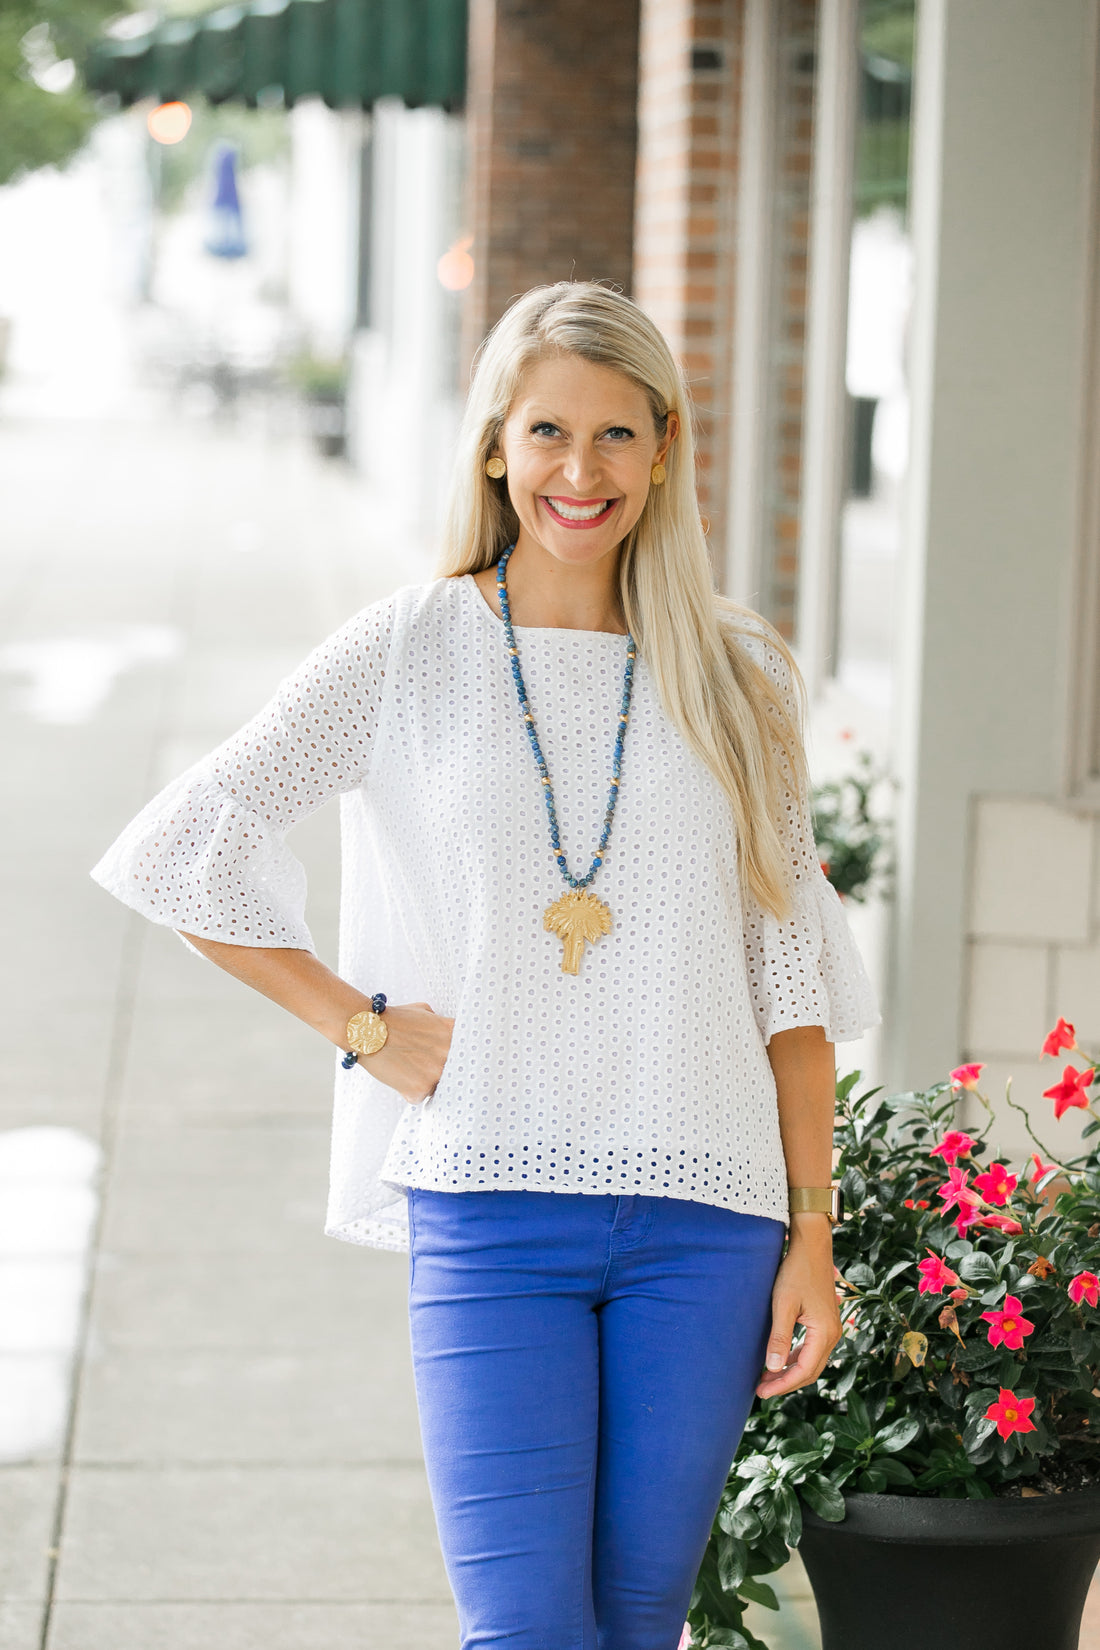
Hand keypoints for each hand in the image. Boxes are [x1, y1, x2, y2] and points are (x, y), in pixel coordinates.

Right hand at [360, 1001, 454, 1104]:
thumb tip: (445, 1033)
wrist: (366, 1031)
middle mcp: (449, 1054)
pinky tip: (400, 1077)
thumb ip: (440, 1024)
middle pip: (457, 1070)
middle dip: (443, 1069)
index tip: (455, 1058)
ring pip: (439, 1085)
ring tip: (409, 1068)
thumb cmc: (393, 1019)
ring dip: (427, 1081)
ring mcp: (435, 1073)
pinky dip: (411, 1091)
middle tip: (426, 1064)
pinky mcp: (420, 1090)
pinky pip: (422, 1096)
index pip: (469, 1049)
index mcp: (453, 1032)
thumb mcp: (424, 1011)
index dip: (461, 1055)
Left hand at [755, 1214, 840, 1398]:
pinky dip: (796, 1357)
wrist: (811, 1246)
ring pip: (811, 1360)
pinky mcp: (824, 1321)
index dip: (783, 1384)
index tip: (762, 1392)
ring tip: (767, 1378)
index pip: (804, 1370)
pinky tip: (780, 1359)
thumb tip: (773, 1368)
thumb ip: (779, 1337)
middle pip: (810, 1370)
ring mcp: (830, 1327)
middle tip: (762, 1390)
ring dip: (790, 1371)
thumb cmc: (796, 1272)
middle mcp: (832, 1333)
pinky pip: (811, 1348)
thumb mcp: (783, 1305)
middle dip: (786, 1382)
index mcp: (825, 1332)